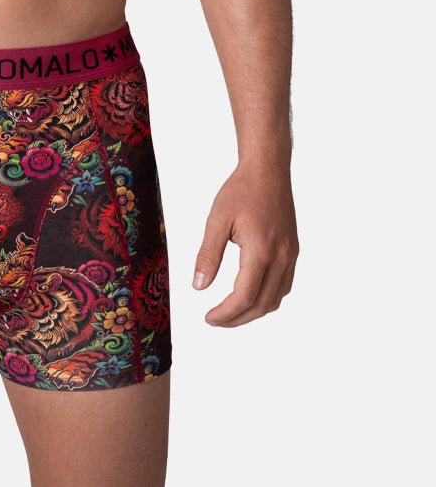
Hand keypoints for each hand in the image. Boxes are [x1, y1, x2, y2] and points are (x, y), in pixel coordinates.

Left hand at [192, 160, 298, 326]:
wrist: (268, 170)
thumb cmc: (241, 190)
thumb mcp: (217, 220)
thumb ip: (208, 254)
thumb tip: (199, 286)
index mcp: (261, 251)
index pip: (244, 297)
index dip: (226, 313)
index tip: (208, 318)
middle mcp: (280, 258)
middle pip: (261, 305)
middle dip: (237, 318)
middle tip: (215, 319)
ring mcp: (290, 255)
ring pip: (275, 299)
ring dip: (254, 311)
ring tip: (231, 311)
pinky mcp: (292, 251)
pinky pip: (283, 285)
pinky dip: (267, 298)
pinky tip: (251, 294)